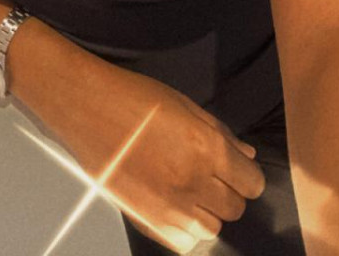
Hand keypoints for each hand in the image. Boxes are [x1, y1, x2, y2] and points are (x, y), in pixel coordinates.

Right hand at [51, 58, 266, 253]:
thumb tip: (246, 154)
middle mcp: (192, 182)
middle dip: (228, 192)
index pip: (252, 183)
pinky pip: (181, 242)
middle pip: (234, 209)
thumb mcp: (184, 104)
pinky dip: (184, 229)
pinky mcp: (144, 219)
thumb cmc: (133, 97)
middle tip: (210, 175)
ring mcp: (167, 205)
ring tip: (189, 189)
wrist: (86, 107)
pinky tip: (173, 204)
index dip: (246, 175)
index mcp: (206, 148)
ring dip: (206, 212)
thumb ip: (220, 132)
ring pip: (210, 229)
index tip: (236, 168)